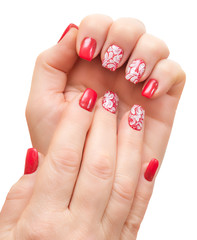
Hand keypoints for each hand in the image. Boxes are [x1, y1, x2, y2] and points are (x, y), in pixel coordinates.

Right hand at [1, 89, 154, 238]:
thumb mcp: (7, 229)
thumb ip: (23, 191)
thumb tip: (39, 156)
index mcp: (42, 224)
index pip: (63, 161)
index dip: (74, 125)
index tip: (84, 100)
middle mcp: (77, 230)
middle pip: (97, 166)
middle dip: (104, 127)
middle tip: (107, 100)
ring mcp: (105, 237)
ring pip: (123, 182)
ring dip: (130, 145)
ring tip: (133, 116)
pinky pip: (138, 208)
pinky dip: (145, 181)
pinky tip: (148, 157)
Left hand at [26, 14, 184, 157]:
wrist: (82, 176)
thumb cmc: (58, 141)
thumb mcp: (42, 100)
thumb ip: (51, 63)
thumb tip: (73, 32)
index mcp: (87, 66)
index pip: (99, 25)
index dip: (97, 28)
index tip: (88, 52)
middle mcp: (114, 71)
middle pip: (130, 28)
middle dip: (122, 37)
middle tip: (112, 61)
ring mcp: (137, 83)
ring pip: (155, 45)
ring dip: (144, 53)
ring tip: (130, 77)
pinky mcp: (159, 100)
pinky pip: (174, 72)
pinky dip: (164, 75)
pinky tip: (146, 93)